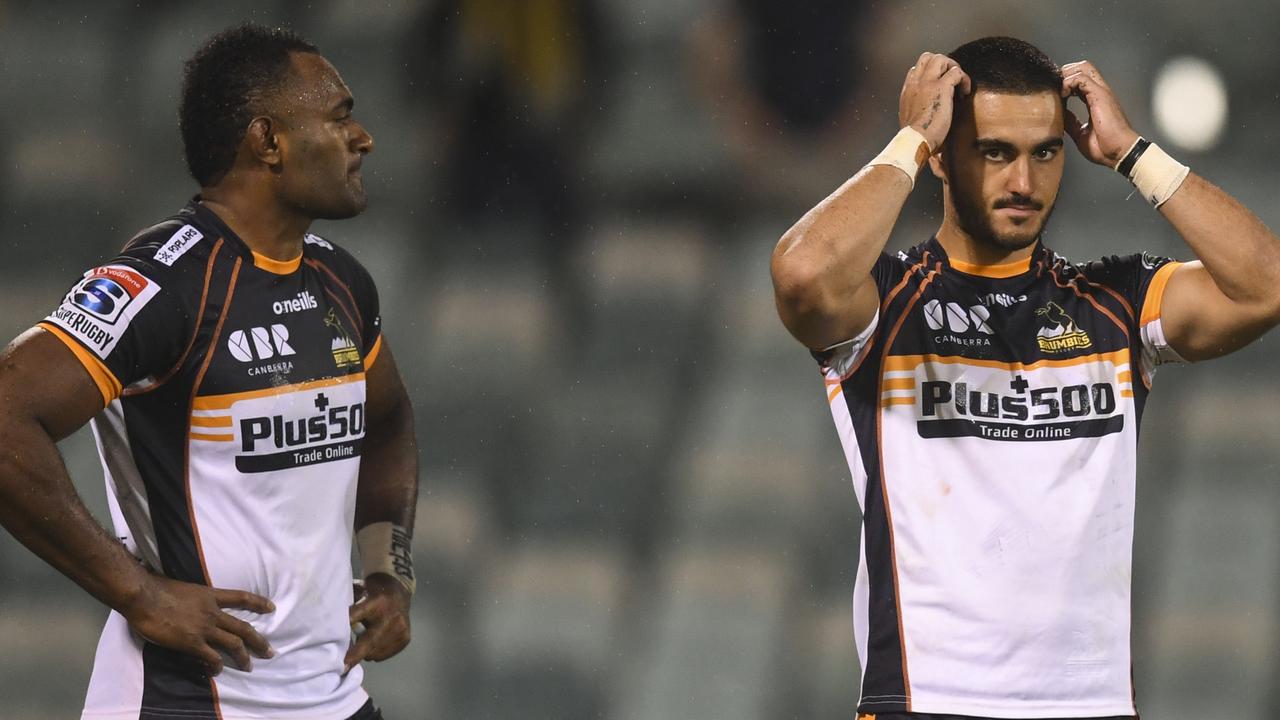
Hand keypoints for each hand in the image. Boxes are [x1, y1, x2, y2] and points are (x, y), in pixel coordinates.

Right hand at [122, 574, 274, 674]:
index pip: (241, 597)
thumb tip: (192, 602)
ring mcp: (204, 628)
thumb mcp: (185, 587)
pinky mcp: (192, 643)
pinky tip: (217, 671)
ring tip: (249, 666)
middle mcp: (212, 612)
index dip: (258, 603)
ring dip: (244, 656)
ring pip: (234, 644)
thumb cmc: (157, 588)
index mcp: (210, 595)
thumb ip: (194, 597)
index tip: (271, 607)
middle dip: (259, 641)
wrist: (143, 596)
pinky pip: (211, 657)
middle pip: (243, 627)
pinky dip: (217, 665)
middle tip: (270, 651)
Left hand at [344, 573, 410, 674]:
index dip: (345, 627)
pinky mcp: (405, 638)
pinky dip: (376, 652)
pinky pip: (384, 654)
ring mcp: (400, 628)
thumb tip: (330, 626)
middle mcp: (391, 616)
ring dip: (365, 652)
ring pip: (376, 651)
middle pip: (369, 641)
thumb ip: (349, 607)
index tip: (336, 644)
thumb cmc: (371, 591)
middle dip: (355, 655)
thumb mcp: (359, 591)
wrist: (399, 590)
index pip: (357, 615)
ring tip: (363, 641)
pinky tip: (375, 642)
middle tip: (344, 666)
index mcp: (377, 601)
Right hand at [899, 52, 971, 150]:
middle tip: (951, 78)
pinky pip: (956, 72)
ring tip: (959, 83)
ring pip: (941, 59)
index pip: (917, 68)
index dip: (931, 72)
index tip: (939, 84)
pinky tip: (965, 93)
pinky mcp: (941, 87)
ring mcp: (928, 83)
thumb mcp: (909, 118)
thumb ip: (915, 108)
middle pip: (928, 57)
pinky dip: (964, 79)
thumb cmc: (914, 137)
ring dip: (953, 67)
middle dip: (943, 64)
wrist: (915, 141)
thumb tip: (923, 110)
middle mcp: (916, 82)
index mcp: (907, 90)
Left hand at [1061, 60, 1140, 167]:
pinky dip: (1068, 82)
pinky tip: (1063, 94)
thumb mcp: (1080, 132)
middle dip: (1065, 73)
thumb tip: (1061, 115)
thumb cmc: (1104, 146)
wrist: (1118, 152)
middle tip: (1054, 88)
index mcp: (1095, 100)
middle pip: (1082, 67)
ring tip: (1059, 91)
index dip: (1065, 81)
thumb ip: (1072, 121)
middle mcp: (1099, 92)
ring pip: (1082, 67)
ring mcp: (1101, 92)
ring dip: (1066, 76)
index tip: (1054, 92)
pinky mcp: (1100, 95)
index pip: (1080, 79)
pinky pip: (1081, 78)